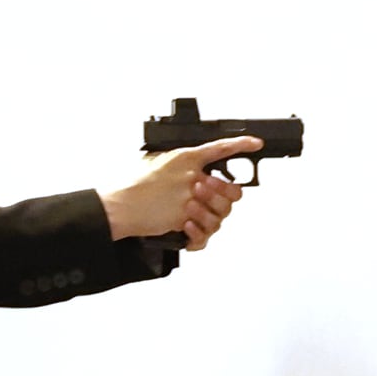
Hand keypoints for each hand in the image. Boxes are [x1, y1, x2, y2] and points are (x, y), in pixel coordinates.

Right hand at [100, 137, 256, 248]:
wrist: (120, 205)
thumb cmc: (133, 186)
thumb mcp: (155, 163)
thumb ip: (178, 165)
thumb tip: (193, 170)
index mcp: (185, 158)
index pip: (220, 148)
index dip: (241, 145)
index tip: (256, 143)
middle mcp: (193, 176)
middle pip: (230, 187)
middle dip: (227, 196)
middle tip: (215, 198)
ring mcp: (192, 197)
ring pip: (222, 210)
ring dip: (211, 215)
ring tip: (194, 214)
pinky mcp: (186, 216)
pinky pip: (205, 228)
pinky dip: (198, 231)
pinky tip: (189, 226)